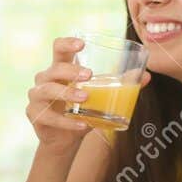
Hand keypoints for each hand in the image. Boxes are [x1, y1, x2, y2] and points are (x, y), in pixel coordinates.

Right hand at [25, 37, 150, 154]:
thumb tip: (147, 76)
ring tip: (85, 99)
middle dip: (71, 71)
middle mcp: (45, 79)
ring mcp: (37, 97)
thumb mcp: (100, 95)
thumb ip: (120, 84)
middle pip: (54, 69)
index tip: (82, 44)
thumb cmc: (82, 110)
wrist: (64, 139)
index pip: (58, 48)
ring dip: (67, 93)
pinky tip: (82, 125)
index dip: (67, 43)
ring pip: (47, 90)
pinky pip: (49, 117)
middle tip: (89, 75)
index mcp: (60, 69)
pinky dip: (67, 122)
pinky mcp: (35, 115)